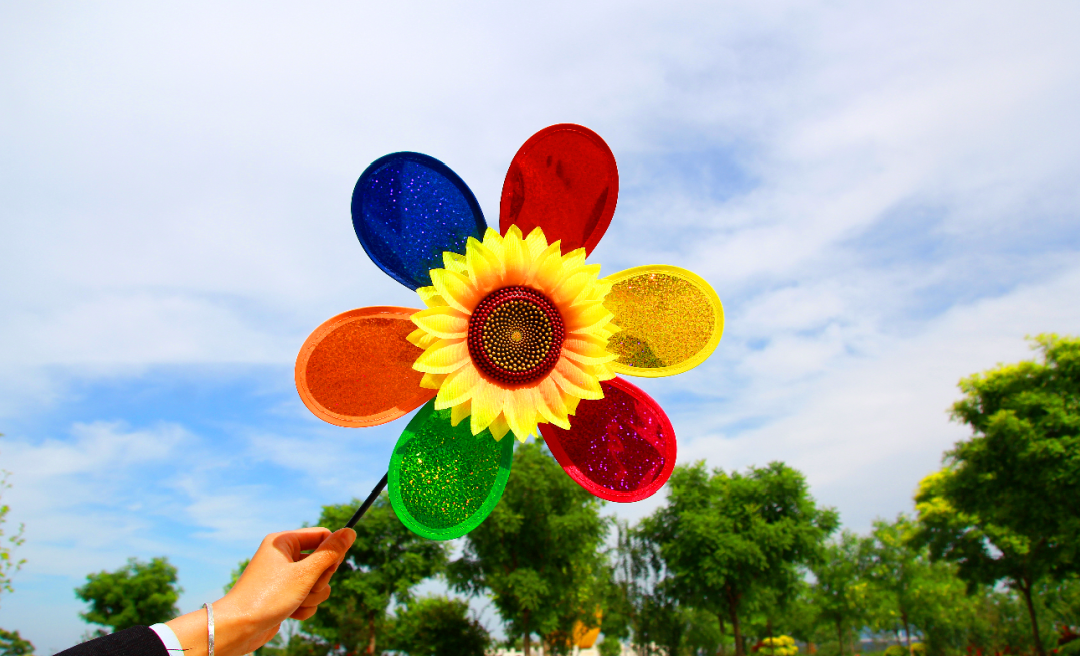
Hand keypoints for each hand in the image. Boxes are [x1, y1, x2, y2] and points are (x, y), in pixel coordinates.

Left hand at [166, 527, 354, 655]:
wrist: (239, 628)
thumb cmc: (268, 597)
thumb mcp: (305, 574)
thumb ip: (330, 553)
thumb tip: (350, 531)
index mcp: (283, 541)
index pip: (322, 535)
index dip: (331, 552)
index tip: (331, 568)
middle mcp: (283, 556)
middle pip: (322, 561)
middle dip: (320, 580)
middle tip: (308, 587)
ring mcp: (283, 577)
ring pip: (317, 582)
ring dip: (313, 596)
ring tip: (297, 603)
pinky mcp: (284, 595)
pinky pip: (307, 597)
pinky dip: (305, 607)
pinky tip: (291, 613)